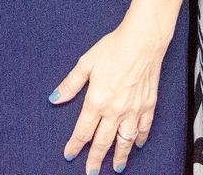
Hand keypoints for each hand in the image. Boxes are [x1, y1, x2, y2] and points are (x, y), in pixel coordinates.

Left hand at [51, 17, 167, 173]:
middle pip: (102, 142)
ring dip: (119, 157)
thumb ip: (70, 84)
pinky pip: (143, 128)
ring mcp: (133, 110)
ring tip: (115, 168)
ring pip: (124, 141)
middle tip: (90, 172)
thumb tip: (54, 99)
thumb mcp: (86, 63)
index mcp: (97, 101)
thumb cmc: (114, 48)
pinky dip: (140, 139)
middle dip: (95, 160)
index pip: (83, 132)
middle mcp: (115, 110)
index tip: (69, 155)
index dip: (74, 146)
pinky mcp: (148, 105)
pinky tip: (137, 145)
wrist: (143, 40)